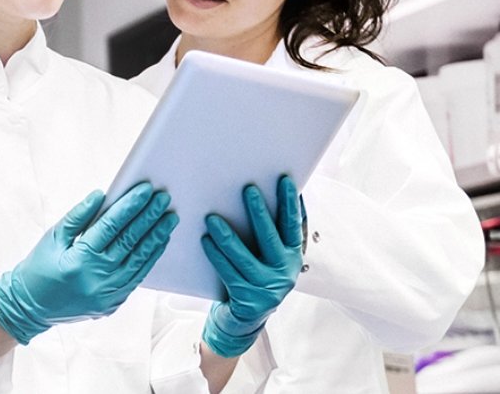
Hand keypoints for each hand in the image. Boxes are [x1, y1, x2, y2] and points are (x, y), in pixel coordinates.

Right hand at [0, 182, 178, 344]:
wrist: (29, 307)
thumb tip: (100, 196)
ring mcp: (107, 294)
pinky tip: (158, 243)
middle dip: (149, 217)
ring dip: (157, 237)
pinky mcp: (113, 303)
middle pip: (130, 241)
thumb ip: (78, 216)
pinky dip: (149, 258)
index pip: (112, 226)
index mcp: (80, 259)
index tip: (145, 190)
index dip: (130, 206)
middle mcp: (97, 278)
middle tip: (163, 199)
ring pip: (139, 261)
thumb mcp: (52, 238)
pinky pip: (137, 277)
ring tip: (169, 219)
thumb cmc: (38, 269)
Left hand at [200, 175, 304, 357]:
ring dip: (227, 235)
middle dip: (259, 212)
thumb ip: (276, 232)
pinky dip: (216, 256)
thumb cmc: (257, 277)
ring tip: (212, 218)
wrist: (246, 319)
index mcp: (293, 256)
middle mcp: (285, 272)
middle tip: (247, 189)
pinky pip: (228, 272)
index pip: (293, 225)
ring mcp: (267, 287)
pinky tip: (205, 240)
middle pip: (270, 237)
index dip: (289, 203)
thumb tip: (276, 195)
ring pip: (244, 257)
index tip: (284, 180)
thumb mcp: (272, 258)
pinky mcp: (247, 299)